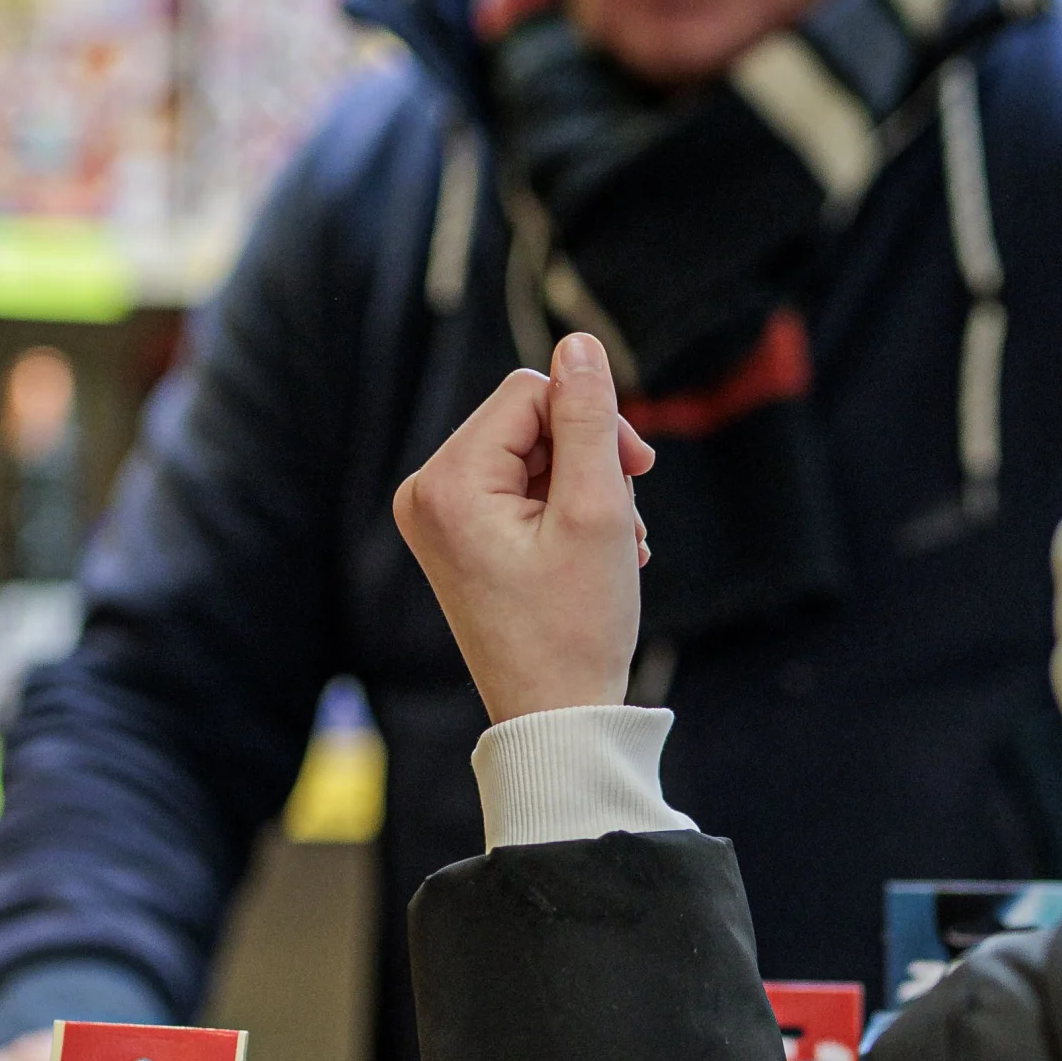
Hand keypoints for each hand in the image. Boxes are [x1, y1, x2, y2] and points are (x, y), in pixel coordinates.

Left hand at [391, 334, 654, 724]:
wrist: (554, 716)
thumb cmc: (576, 624)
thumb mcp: (595, 510)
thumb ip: (588, 418)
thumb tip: (577, 344)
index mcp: (447, 482)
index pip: (530, 392)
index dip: (592, 418)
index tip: (636, 472)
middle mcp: (426, 493)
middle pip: (528, 422)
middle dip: (589, 459)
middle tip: (626, 519)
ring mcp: (437, 517)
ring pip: (532, 455)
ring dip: (585, 488)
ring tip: (616, 543)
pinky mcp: (457, 537)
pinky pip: (518, 488)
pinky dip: (565, 510)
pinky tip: (595, 552)